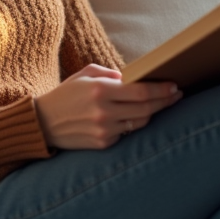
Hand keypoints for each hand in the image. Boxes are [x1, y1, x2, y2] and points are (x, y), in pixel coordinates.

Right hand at [33, 64, 181, 149]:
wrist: (42, 123)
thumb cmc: (66, 94)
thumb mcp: (86, 74)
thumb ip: (112, 74)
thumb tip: (136, 78)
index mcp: (100, 90)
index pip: (141, 91)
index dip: (161, 90)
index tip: (175, 86)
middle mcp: (103, 112)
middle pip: (146, 109)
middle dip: (165, 101)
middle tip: (177, 95)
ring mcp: (104, 130)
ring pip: (139, 123)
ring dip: (153, 113)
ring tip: (161, 104)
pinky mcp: (102, 144)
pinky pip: (126, 133)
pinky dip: (132, 124)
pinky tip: (136, 116)